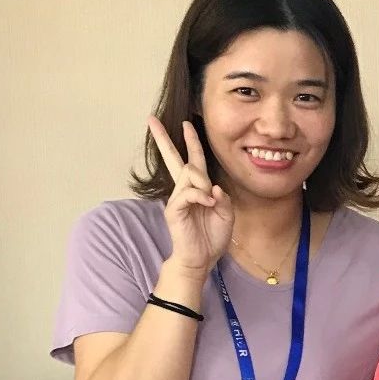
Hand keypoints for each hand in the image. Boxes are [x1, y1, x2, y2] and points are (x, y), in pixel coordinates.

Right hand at [149, 116, 232, 274]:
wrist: (201, 259)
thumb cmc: (212, 237)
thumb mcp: (226, 214)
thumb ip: (223, 198)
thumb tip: (214, 186)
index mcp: (197, 188)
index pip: (193, 160)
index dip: (191, 142)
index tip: (186, 123)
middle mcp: (184, 190)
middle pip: (174, 158)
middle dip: (164, 138)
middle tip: (152, 120)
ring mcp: (177, 198)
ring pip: (189, 173)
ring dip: (203, 182)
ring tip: (210, 201)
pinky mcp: (174, 209)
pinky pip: (188, 192)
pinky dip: (201, 195)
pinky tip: (209, 203)